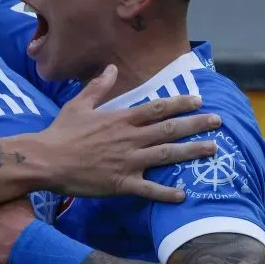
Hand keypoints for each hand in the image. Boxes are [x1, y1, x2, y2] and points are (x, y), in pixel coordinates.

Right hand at [37, 64, 218, 202]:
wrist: (46, 160)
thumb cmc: (60, 132)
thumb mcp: (77, 105)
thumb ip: (98, 87)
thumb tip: (110, 68)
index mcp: (120, 119)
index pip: (157, 108)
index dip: (180, 103)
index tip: (198, 100)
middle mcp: (130, 138)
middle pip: (170, 129)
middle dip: (196, 124)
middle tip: (218, 122)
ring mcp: (128, 161)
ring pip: (168, 155)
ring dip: (192, 152)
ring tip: (213, 149)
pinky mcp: (122, 183)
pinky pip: (150, 189)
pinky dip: (168, 192)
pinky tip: (184, 195)